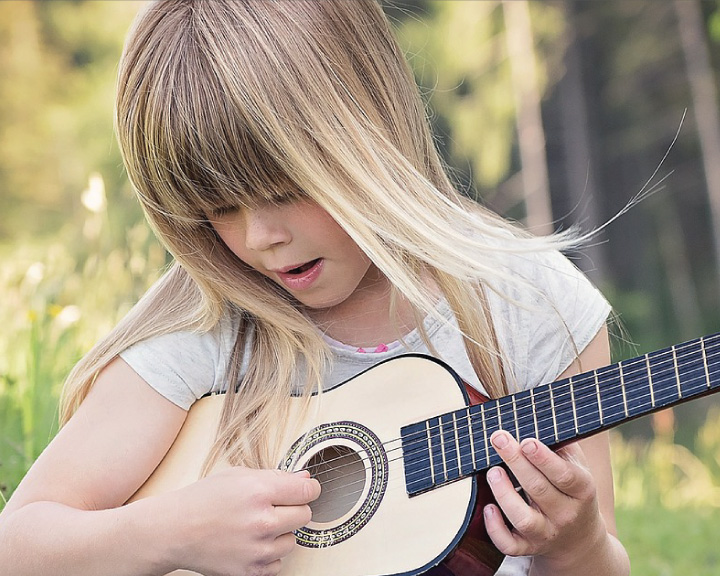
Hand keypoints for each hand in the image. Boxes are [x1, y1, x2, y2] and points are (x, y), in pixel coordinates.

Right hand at [169, 467, 320, 575]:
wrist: (175, 531)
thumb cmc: (203, 500)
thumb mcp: (239, 476)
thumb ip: (276, 476)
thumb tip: (305, 479)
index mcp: (259, 492)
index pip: (308, 490)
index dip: (309, 487)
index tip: (304, 489)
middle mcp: (262, 521)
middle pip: (305, 515)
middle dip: (294, 508)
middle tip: (275, 506)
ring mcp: (257, 549)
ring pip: (293, 540)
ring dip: (281, 533)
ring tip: (257, 525)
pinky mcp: (251, 571)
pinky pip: (279, 563)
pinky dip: (269, 554)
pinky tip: (251, 542)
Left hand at [483, 431, 606, 567]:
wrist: (580, 542)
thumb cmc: (572, 491)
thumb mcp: (578, 467)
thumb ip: (562, 445)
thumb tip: (538, 415)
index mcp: (581, 490)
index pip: (565, 475)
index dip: (544, 458)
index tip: (526, 440)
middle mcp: (565, 514)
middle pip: (539, 490)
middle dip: (516, 462)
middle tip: (499, 439)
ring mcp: (547, 534)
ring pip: (524, 519)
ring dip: (504, 494)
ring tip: (492, 471)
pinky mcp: (529, 548)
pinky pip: (510, 545)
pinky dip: (496, 528)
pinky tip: (488, 508)